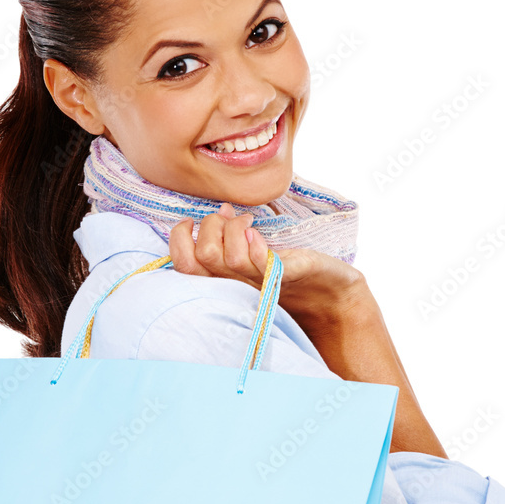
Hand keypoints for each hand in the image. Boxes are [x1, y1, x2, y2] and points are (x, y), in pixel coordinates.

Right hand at [167, 202, 366, 324]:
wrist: (326, 293)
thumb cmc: (283, 272)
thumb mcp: (248, 255)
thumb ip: (229, 238)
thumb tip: (222, 211)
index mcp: (220, 281)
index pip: (183, 265)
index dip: (178, 239)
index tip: (191, 222)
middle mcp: (234, 287)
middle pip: (202, 255)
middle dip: (210, 226)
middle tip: (229, 219)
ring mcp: (257, 284)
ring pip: (228, 257)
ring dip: (234, 227)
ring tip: (248, 222)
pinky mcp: (283, 277)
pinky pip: (261, 264)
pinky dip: (254, 244)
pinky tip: (257, 233)